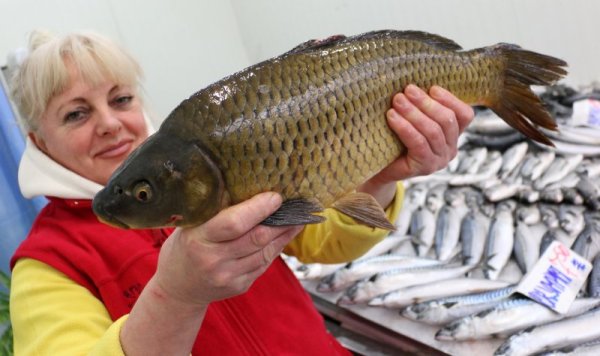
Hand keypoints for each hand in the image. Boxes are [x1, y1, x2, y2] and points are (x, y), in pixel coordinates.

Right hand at [153, 192, 302, 305]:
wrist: (177, 289)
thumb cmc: (184, 248)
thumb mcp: (190, 226)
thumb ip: (214, 210)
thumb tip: (248, 185)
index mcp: (198, 240)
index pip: (234, 223)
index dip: (258, 209)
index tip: (275, 196)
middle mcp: (214, 260)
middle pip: (256, 238)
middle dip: (280, 220)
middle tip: (296, 205)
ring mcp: (228, 276)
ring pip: (265, 252)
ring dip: (284, 234)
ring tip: (297, 218)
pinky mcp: (240, 286)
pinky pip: (264, 263)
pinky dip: (276, 247)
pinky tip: (284, 235)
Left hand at [358, 84, 473, 206]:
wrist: (380, 169)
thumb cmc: (395, 140)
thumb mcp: (412, 120)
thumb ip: (420, 106)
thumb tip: (414, 83)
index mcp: (453, 135)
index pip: (464, 115)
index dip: (450, 99)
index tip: (431, 87)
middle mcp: (451, 149)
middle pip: (447, 120)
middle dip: (426, 102)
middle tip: (407, 90)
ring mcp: (440, 160)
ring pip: (433, 131)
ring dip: (413, 112)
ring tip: (397, 100)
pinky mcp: (425, 167)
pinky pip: (418, 143)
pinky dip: (405, 127)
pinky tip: (392, 117)